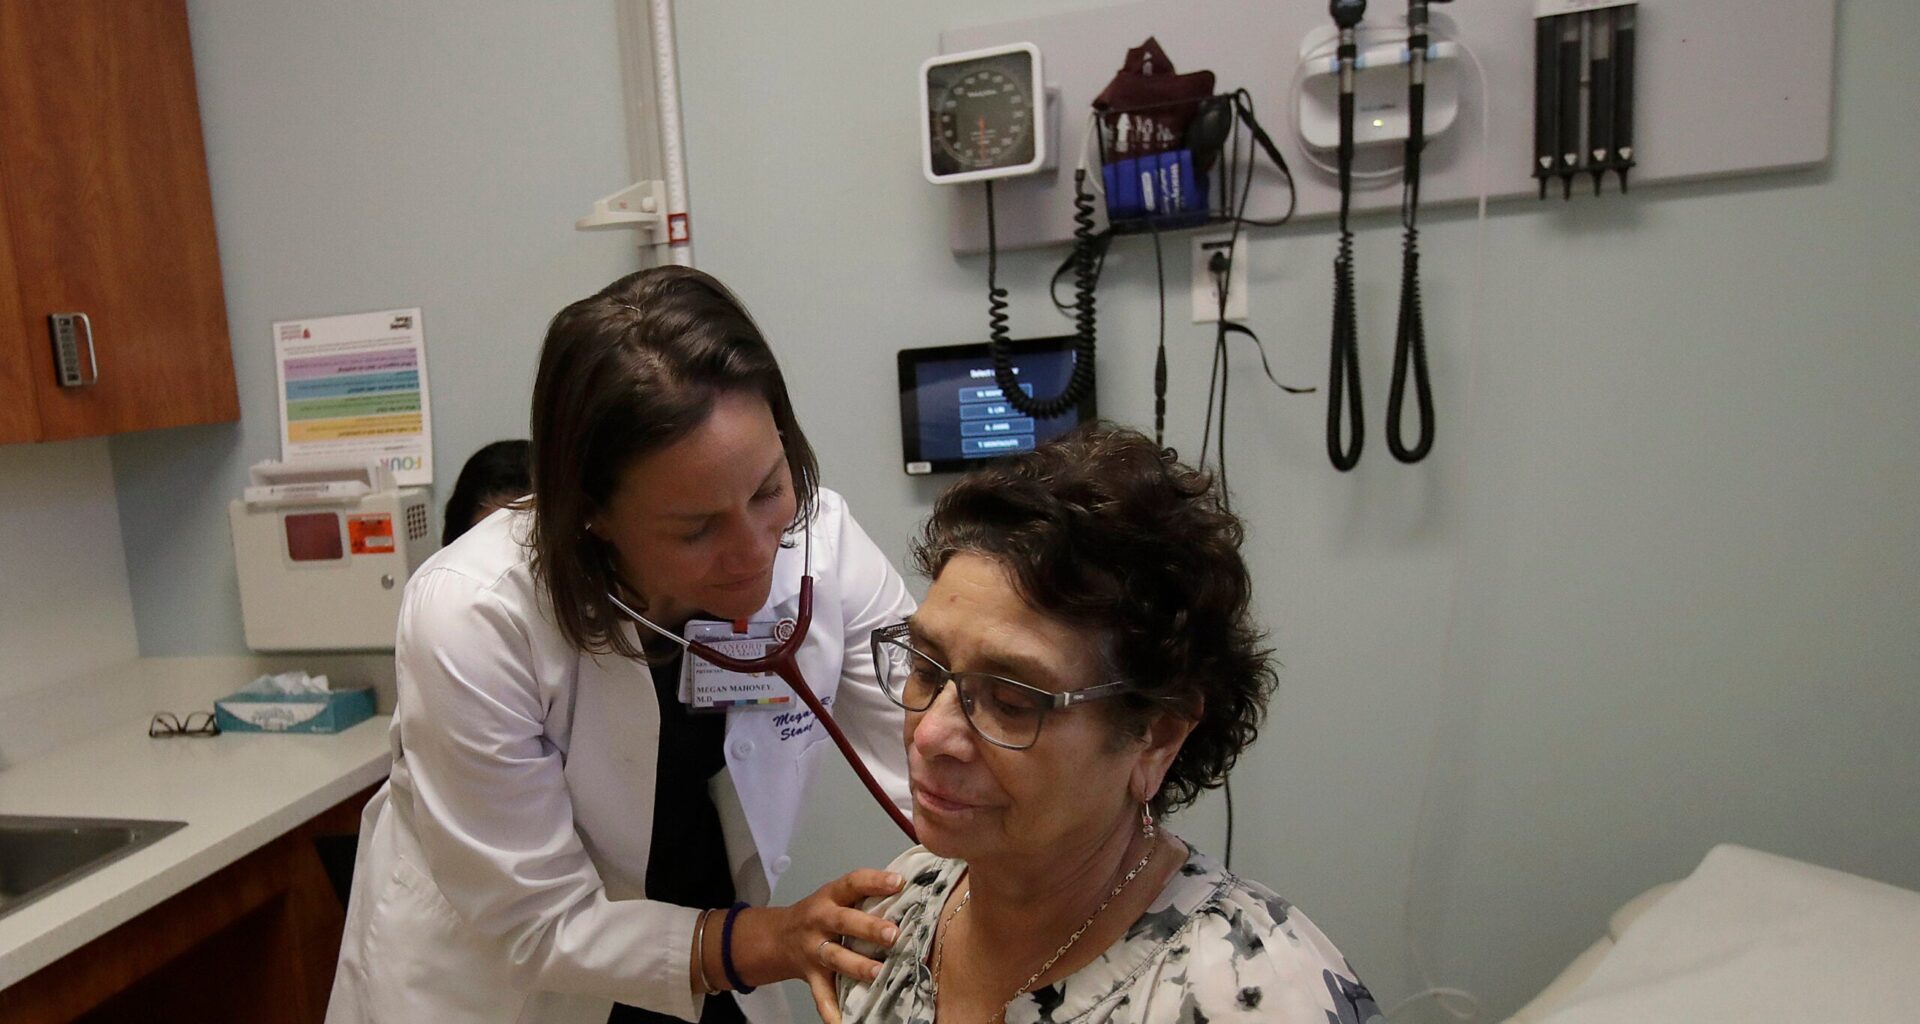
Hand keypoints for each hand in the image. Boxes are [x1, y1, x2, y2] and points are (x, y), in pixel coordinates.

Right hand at [725, 869, 903, 1023]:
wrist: (779, 936)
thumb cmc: (821, 913)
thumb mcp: (837, 895)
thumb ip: (867, 894)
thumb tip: (911, 891)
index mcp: (831, 896)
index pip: (853, 882)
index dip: (875, 881)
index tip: (899, 882)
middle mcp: (820, 921)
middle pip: (844, 921)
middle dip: (868, 928)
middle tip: (893, 934)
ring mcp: (814, 949)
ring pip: (835, 957)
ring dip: (857, 965)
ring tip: (879, 973)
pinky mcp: (812, 975)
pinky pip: (821, 993)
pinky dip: (831, 1010)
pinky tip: (843, 1022)